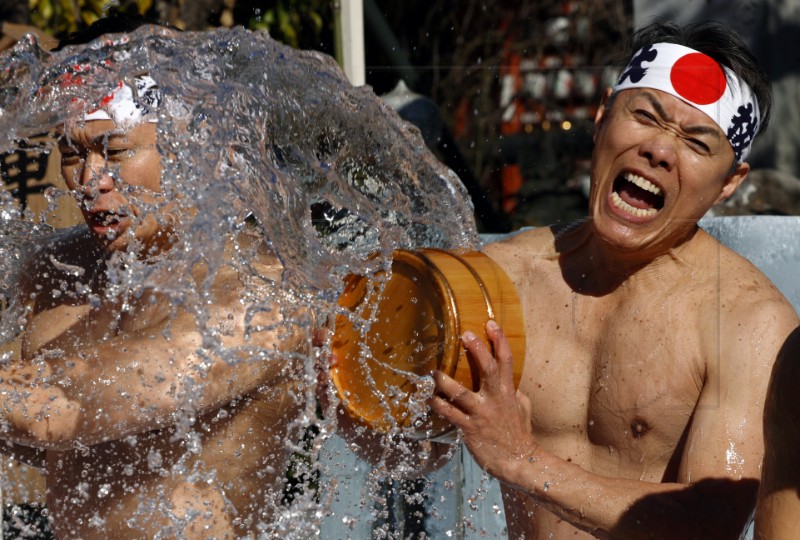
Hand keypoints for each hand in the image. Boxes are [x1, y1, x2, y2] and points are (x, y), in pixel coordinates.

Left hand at [429, 320, 536, 484]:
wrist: (518, 461)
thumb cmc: (520, 434)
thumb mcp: (523, 408)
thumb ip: (515, 392)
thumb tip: (512, 381)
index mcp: (508, 392)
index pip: (506, 361)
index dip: (499, 341)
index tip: (491, 323)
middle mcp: (495, 400)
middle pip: (489, 369)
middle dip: (478, 350)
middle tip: (465, 334)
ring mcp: (482, 414)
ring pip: (462, 393)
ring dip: (445, 381)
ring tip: (433, 371)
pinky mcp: (470, 429)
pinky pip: (450, 415)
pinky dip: (438, 406)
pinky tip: (428, 399)